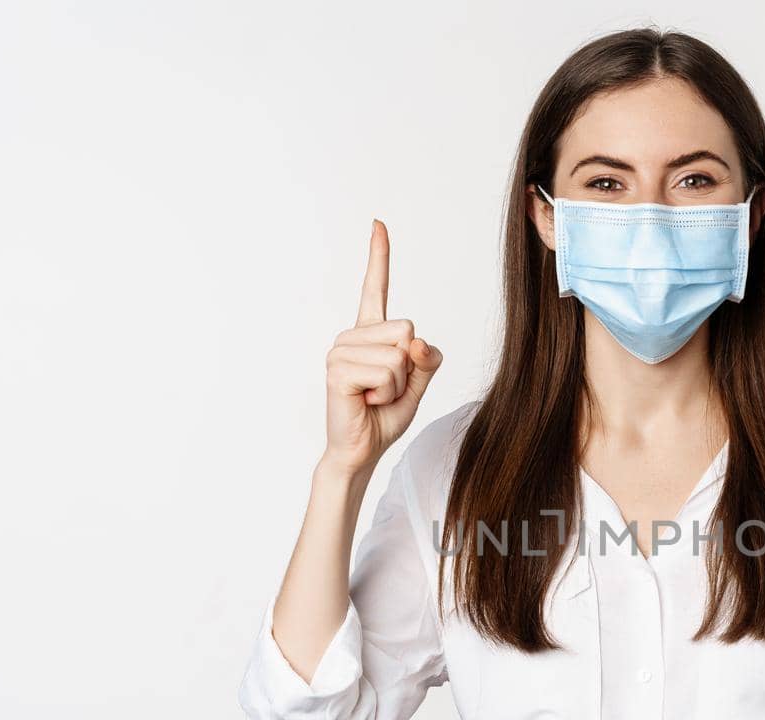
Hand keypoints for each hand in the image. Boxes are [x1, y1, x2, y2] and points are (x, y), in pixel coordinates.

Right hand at [321, 219, 442, 475]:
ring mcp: (340, 350)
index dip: (379, 256)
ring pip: (398, 354)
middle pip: (406, 329)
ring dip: (397, 384)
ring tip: (375, 396)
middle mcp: (352, 336)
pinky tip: (367, 401)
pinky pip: (387, 372)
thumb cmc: (384, 416)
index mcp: (370, 334)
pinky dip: (387, 393)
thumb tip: (416, 341)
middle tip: (385, 388)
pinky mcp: (338, 369)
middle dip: (408, 366)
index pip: (376, 288)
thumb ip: (426, 359)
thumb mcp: (417, 384)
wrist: (361, 450)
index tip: (378, 224)